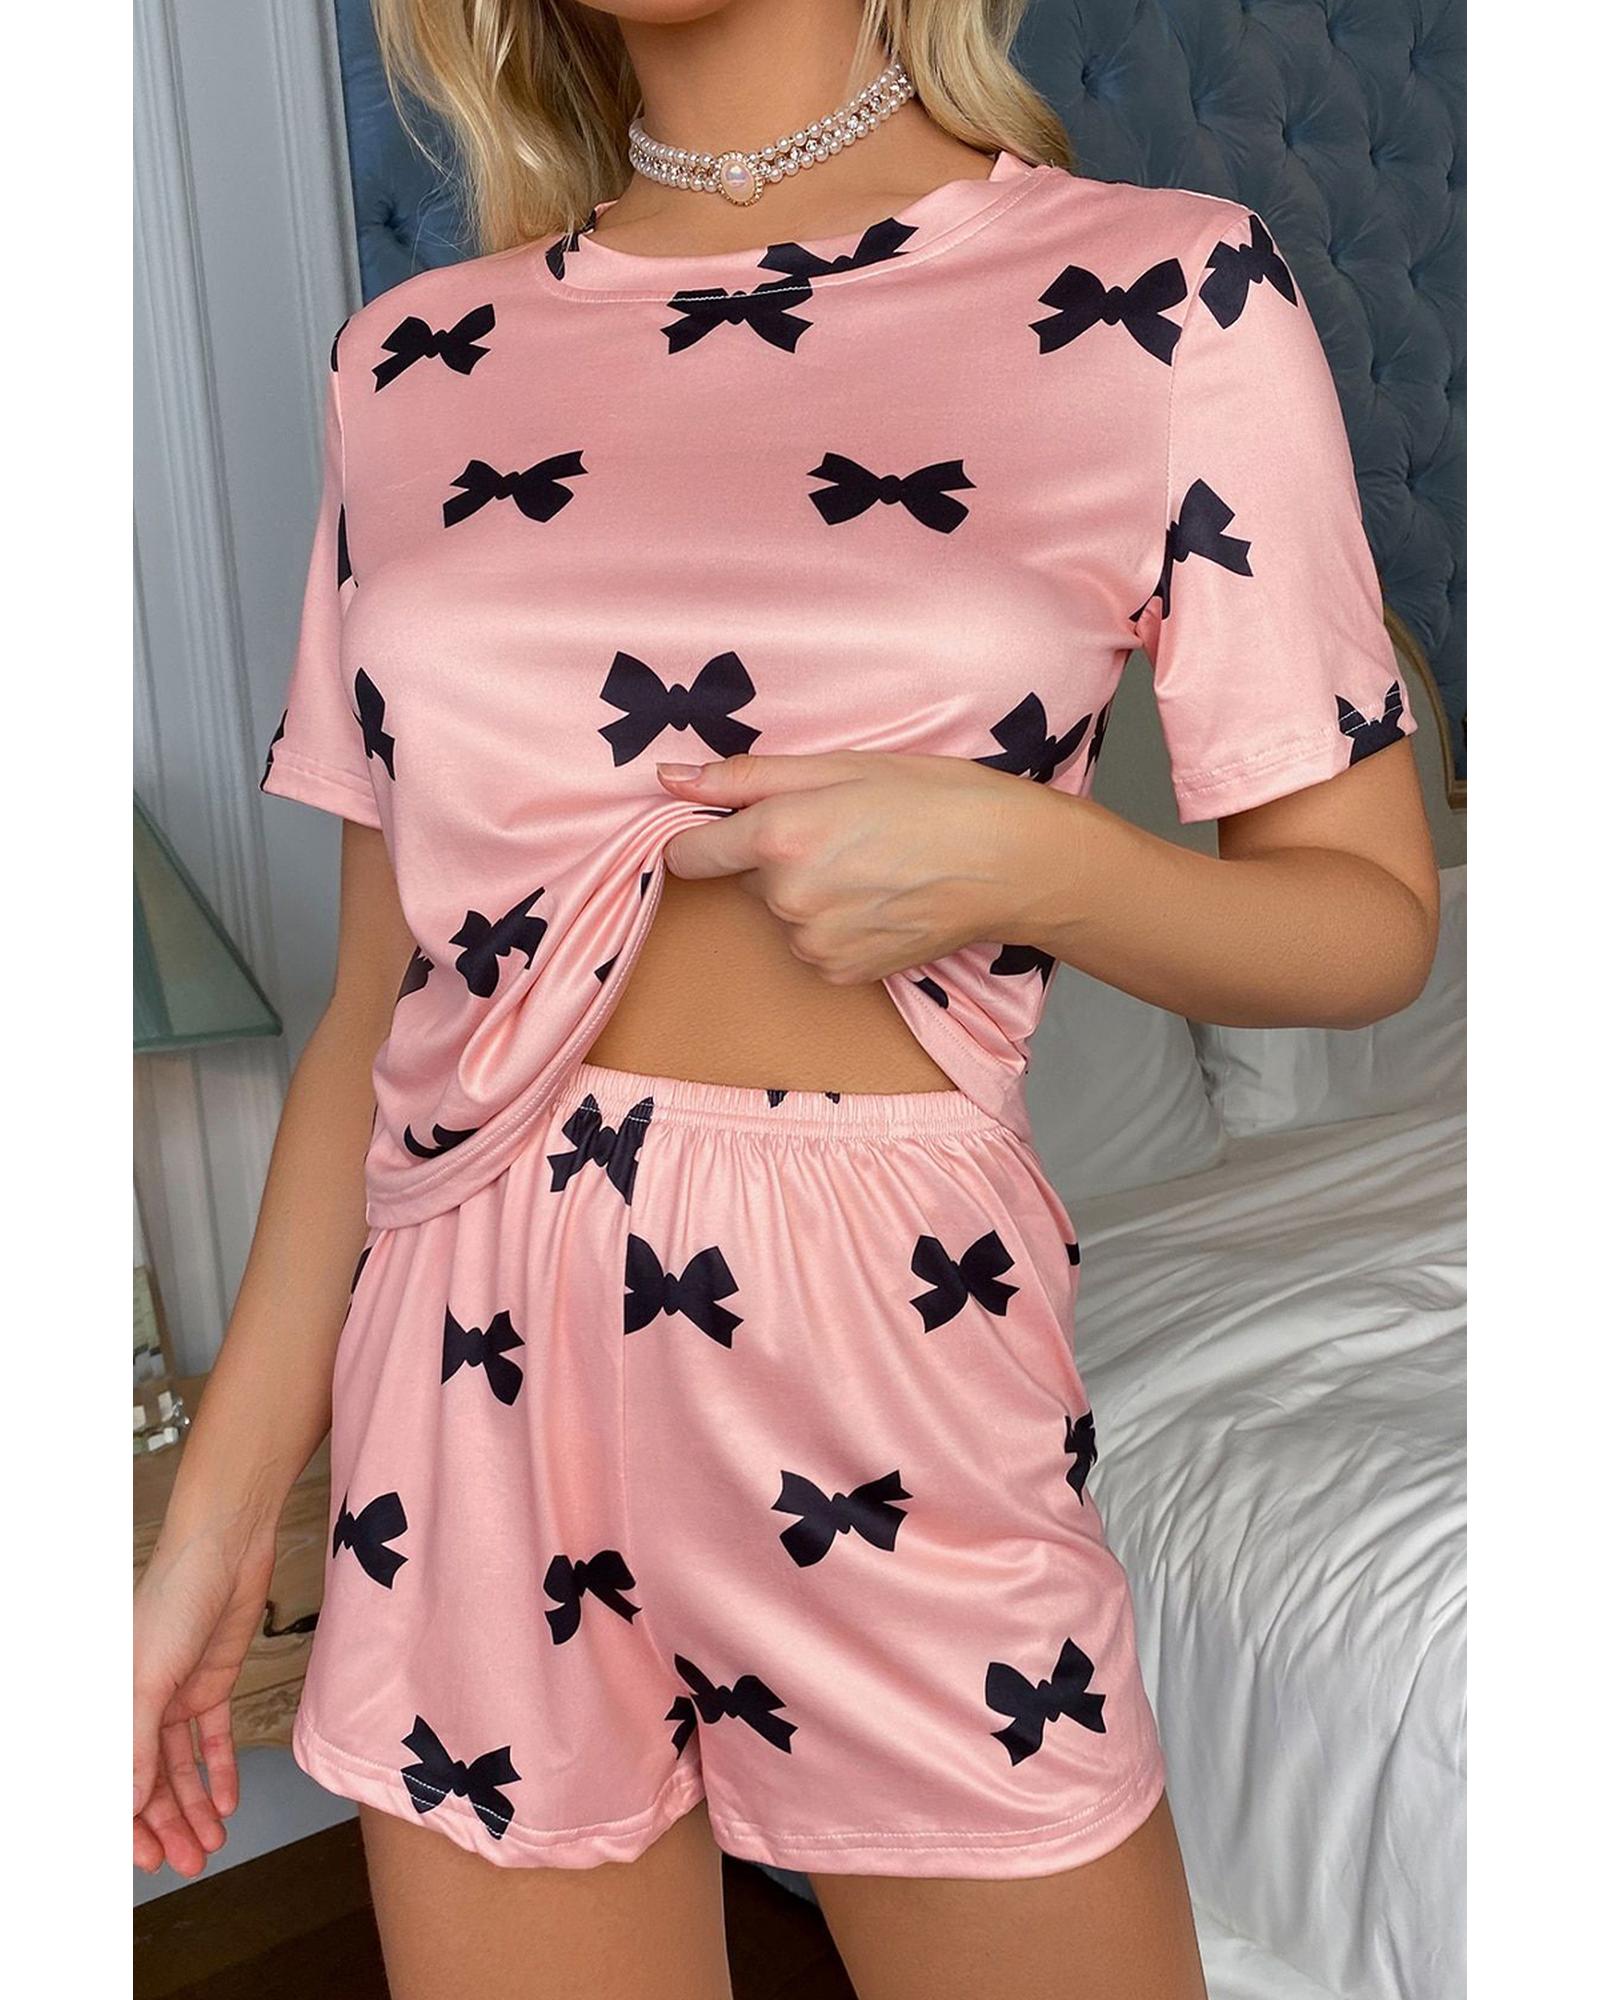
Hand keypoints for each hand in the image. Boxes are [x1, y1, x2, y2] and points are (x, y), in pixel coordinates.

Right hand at [133, 1510, 279, 1876]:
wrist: (226, 1548)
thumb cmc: (174, 1597)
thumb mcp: (148, 1677)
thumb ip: (138, 1743)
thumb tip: (129, 1802)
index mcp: (111, 1703)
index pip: (116, 1778)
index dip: (129, 1823)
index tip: (147, 1859)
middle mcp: (140, 1703)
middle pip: (151, 1780)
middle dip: (168, 1825)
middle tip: (189, 1861)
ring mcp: (177, 1694)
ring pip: (183, 1767)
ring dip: (196, 1806)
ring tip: (212, 1841)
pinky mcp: (213, 1682)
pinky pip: (213, 1738)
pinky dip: (221, 1770)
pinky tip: (228, 1801)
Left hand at [656, 750, 1069, 984]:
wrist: (1008, 862)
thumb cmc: (934, 798)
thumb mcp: (842, 766)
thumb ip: (746, 776)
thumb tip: (668, 777)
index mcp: (778, 835)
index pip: (691, 853)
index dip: (706, 839)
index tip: (731, 831)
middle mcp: (786, 896)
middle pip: (750, 879)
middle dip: (783, 858)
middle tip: (848, 834)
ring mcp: (813, 942)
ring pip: (785, 914)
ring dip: (813, 894)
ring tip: (874, 868)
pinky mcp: (840, 973)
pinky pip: (814, 947)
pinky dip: (838, 928)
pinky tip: (881, 903)